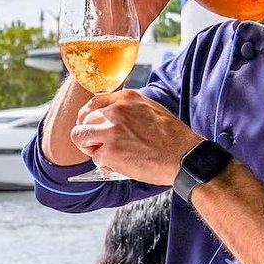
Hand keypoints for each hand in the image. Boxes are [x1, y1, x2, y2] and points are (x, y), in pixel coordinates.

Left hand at [70, 90, 201, 183]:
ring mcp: (110, 132)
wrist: (183, 157)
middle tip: (99, 145)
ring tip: (105, 155)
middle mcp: (115, 112)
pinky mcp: (110, 152)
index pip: (93, 103)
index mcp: (126, 99)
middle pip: (83, 120)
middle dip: (88, 134)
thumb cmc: (172, 136)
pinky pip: (95, 158)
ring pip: (80, 138)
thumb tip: (112, 111)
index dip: (88, 117)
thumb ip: (129, 107)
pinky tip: (121, 165)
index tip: (90, 126)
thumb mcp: (151, 108)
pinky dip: (106, 164)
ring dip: (90, 147)